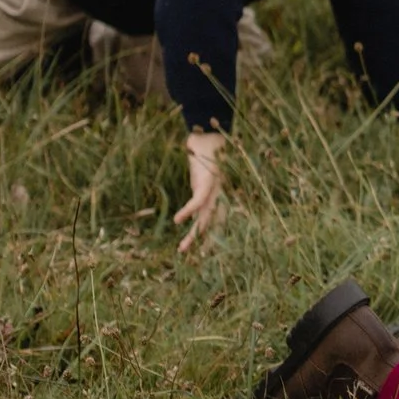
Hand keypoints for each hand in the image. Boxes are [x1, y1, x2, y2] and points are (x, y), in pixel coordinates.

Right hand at [174, 131, 226, 255]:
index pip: (219, 222)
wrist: (209, 138)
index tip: (206, 253)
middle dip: (206, 242)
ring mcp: (216, 191)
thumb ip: (199, 194)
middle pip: (215, 224)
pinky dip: (188, 210)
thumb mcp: (201, 180)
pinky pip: (198, 201)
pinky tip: (178, 220)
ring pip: (206, 217)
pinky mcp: (208, 182)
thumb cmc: (206, 158)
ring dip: (194, 234)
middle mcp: (220, 197)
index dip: (213, 238)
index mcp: (220, 198)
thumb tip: (191, 211)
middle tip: (199, 260)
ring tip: (183, 249)